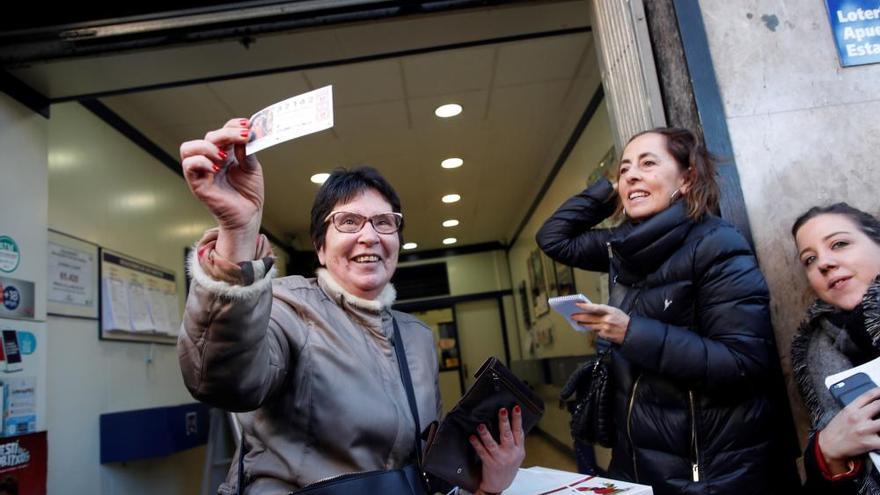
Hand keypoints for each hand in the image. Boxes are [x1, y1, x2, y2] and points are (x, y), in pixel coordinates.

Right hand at [180, 118, 264, 260]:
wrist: (248, 215)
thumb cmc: (249, 194)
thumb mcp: (252, 168)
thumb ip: (246, 151)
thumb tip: (245, 133)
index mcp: (224, 154)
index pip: (222, 132)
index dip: (232, 125)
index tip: (247, 125)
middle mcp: (211, 160)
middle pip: (208, 136)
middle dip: (226, 133)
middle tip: (243, 137)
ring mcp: (202, 171)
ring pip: (189, 147)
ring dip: (208, 147)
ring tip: (225, 157)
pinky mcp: (197, 184)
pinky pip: (189, 165)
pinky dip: (201, 162)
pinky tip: (217, 168)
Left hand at [470, 406, 525, 493]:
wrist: (499, 485)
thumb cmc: (507, 468)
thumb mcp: (516, 455)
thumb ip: (514, 442)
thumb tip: (509, 423)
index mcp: (519, 450)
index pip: (519, 432)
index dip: (518, 419)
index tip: (516, 408)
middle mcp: (511, 454)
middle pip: (507, 435)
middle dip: (505, 422)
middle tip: (502, 411)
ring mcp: (500, 459)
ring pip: (492, 444)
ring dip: (486, 434)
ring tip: (481, 426)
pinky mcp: (490, 464)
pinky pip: (482, 452)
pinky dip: (477, 444)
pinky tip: (472, 437)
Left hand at [571, 302, 629, 343]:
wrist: (631, 332)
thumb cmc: (623, 320)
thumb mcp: (615, 311)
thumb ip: (603, 310)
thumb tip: (591, 309)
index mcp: (610, 311)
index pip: (595, 308)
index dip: (585, 306)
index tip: (578, 305)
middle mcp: (607, 320)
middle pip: (590, 318)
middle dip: (579, 317)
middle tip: (573, 315)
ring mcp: (605, 328)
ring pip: (590, 326)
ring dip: (583, 323)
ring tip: (578, 321)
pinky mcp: (604, 335)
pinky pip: (595, 331)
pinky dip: (592, 329)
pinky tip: (590, 327)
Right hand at [819, 387, 879, 473]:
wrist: (828, 446)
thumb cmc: (835, 431)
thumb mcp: (843, 414)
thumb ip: (857, 408)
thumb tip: (873, 405)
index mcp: (850, 409)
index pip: (868, 396)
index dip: (879, 391)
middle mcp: (857, 417)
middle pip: (879, 405)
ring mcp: (864, 429)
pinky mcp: (869, 443)